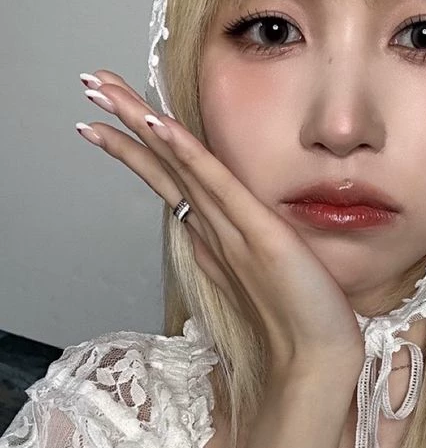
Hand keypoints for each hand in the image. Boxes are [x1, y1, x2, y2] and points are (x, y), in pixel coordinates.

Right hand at [77, 70, 364, 378]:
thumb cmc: (297, 317)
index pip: (171, 180)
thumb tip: (225, 224)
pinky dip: (184, 153)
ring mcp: (228, 230)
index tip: (108, 120)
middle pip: (161, 166)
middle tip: (89, 87)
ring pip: (176, 167)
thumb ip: (242, 243)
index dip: (138, 147)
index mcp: (214, 234)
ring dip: (140, 125)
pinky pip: (214, 184)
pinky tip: (158, 125)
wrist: (315, 359)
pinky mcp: (256, 233)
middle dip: (123, 125)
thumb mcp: (268, 268)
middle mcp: (212, 228)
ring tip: (104, 91)